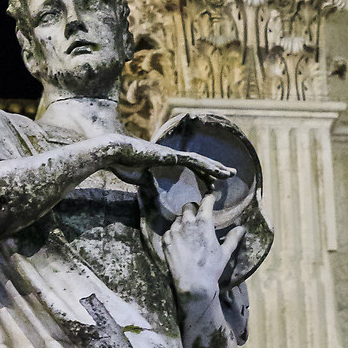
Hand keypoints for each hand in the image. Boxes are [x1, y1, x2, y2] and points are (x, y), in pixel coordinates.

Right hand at [96, 134, 231, 187]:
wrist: (117, 154)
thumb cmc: (125, 164)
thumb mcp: (141, 179)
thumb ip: (150, 184)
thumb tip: (153, 194)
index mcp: (168, 162)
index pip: (191, 168)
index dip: (204, 174)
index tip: (215, 182)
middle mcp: (174, 157)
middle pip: (200, 164)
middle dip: (216, 169)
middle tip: (231, 175)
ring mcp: (174, 155)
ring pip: (201, 161)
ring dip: (216, 167)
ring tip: (230, 173)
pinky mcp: (171, 156)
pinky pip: (193, 160)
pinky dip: (206, 165)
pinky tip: (216, 170)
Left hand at [162, 192, 243, 302]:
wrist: (192, 284)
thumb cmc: (211, 268)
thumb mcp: (225, 253)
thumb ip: (233, 238)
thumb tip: (242, 228)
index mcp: (203, 223)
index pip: (205, 203)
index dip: (209, 199)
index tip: (210, 198)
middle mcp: (187, 224)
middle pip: (188, 207)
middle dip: (192, 209)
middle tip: (196, 217)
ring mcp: (174, 232)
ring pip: (177, 219)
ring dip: (183, 222)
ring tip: (187, 231)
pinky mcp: (165, 241)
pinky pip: (169, 231)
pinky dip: (174, 233)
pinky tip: (179, 241)